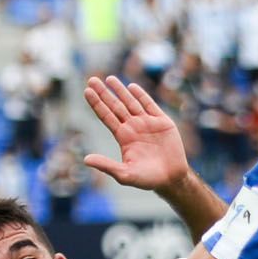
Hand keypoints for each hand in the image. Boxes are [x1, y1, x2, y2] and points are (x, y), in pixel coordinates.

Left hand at [83, 76, 188, 191]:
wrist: (172, 179)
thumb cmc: (147, 179)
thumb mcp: (124, 174)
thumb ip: (106, 165)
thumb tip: (85, 160)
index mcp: (123, 137)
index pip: (107, 116)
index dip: (97, 104)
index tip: (87, 91)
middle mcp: (133, 127)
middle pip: (115, 106)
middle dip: (104, 93)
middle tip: (92, 80)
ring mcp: (148, 123)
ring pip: (131, 102)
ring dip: (120, 90)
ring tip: (109, 78)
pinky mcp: (162, 122)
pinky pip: (150, 105)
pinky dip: (141, 96)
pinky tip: (132, 87)